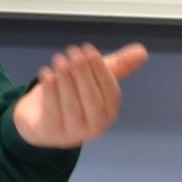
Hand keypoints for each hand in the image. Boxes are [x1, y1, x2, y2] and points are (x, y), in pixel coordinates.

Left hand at [13, 42, 148, 148]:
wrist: (39, 122)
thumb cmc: (71, 96)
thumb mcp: (93, 79)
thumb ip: (117, 66)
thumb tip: (142, 51)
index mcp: (109, 113)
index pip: (110, 92)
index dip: (100, 69)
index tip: (89, 49)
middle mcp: (94, 126)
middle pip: (91, 99)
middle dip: (83, 73)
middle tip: (73, 52)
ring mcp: (72, 132)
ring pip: (71, 105)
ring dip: (65, 80)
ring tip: (59, 59)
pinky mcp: (50, 132)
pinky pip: (52, 111)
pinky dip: (50, 92)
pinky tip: (46, 74)